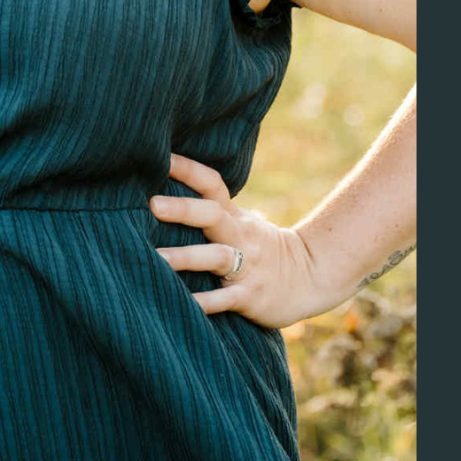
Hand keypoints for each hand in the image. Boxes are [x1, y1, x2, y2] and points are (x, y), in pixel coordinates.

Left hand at [151, 153, 330, 329]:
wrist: (309, 278)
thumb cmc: (260, 249)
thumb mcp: (242, 224)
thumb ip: (212, 212)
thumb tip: (163, 199)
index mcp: (235, 217)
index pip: (212, 185)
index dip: (188, 170)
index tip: (161, 158)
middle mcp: (241, 236)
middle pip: (212, 216)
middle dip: (183, 209)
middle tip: (151, 205)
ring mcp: (247, 266)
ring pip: (217, 256)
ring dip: (186, 257)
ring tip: (156, 258)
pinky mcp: (250, 296)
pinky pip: (225, 299)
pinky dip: (204, 301)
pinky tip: (182, 303)